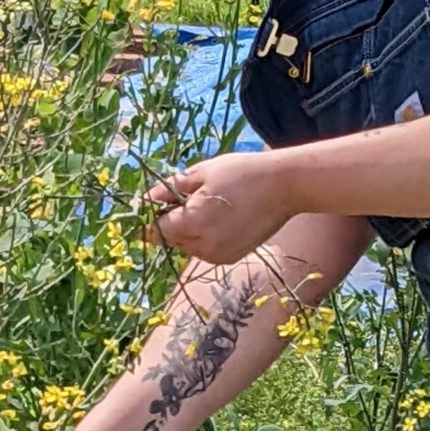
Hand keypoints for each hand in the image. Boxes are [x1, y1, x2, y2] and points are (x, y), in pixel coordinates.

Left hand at [148, 153, 296, 266]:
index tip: (155, 202)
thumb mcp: (200, 173)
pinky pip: (204, 250)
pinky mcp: (230, 257)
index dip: (150, 216)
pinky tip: (218, 217)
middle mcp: (203, 246)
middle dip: (169, 221)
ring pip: (186, 246)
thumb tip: (145, 200)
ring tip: (206, 205)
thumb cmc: (242, 173)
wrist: (284, 187)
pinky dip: (203, 237)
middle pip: (170, 239)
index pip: (155, 229)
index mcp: (192, 223)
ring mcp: (217, 255)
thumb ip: (170, 189)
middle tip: (185, 197)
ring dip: (186, 230)